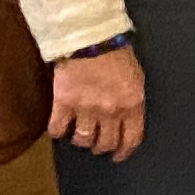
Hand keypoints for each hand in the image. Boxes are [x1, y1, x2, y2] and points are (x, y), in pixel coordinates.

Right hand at [47, 42, 147, 160]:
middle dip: (102, 146)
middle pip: (106, 142)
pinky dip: (58, 131)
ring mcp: (86, 109)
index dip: (125, 151)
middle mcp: (110, 112)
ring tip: (79, 135)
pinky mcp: (64, 103)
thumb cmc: (116, 53)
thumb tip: (127, 115)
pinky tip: (60, 128)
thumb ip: (131, 99)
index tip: (119, 155)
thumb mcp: (136, 77)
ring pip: (82, 139)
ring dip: (81, 140)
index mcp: (132, 104)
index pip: (132, 138)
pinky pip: (58, 128)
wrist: (90, 38)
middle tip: (98, 145)